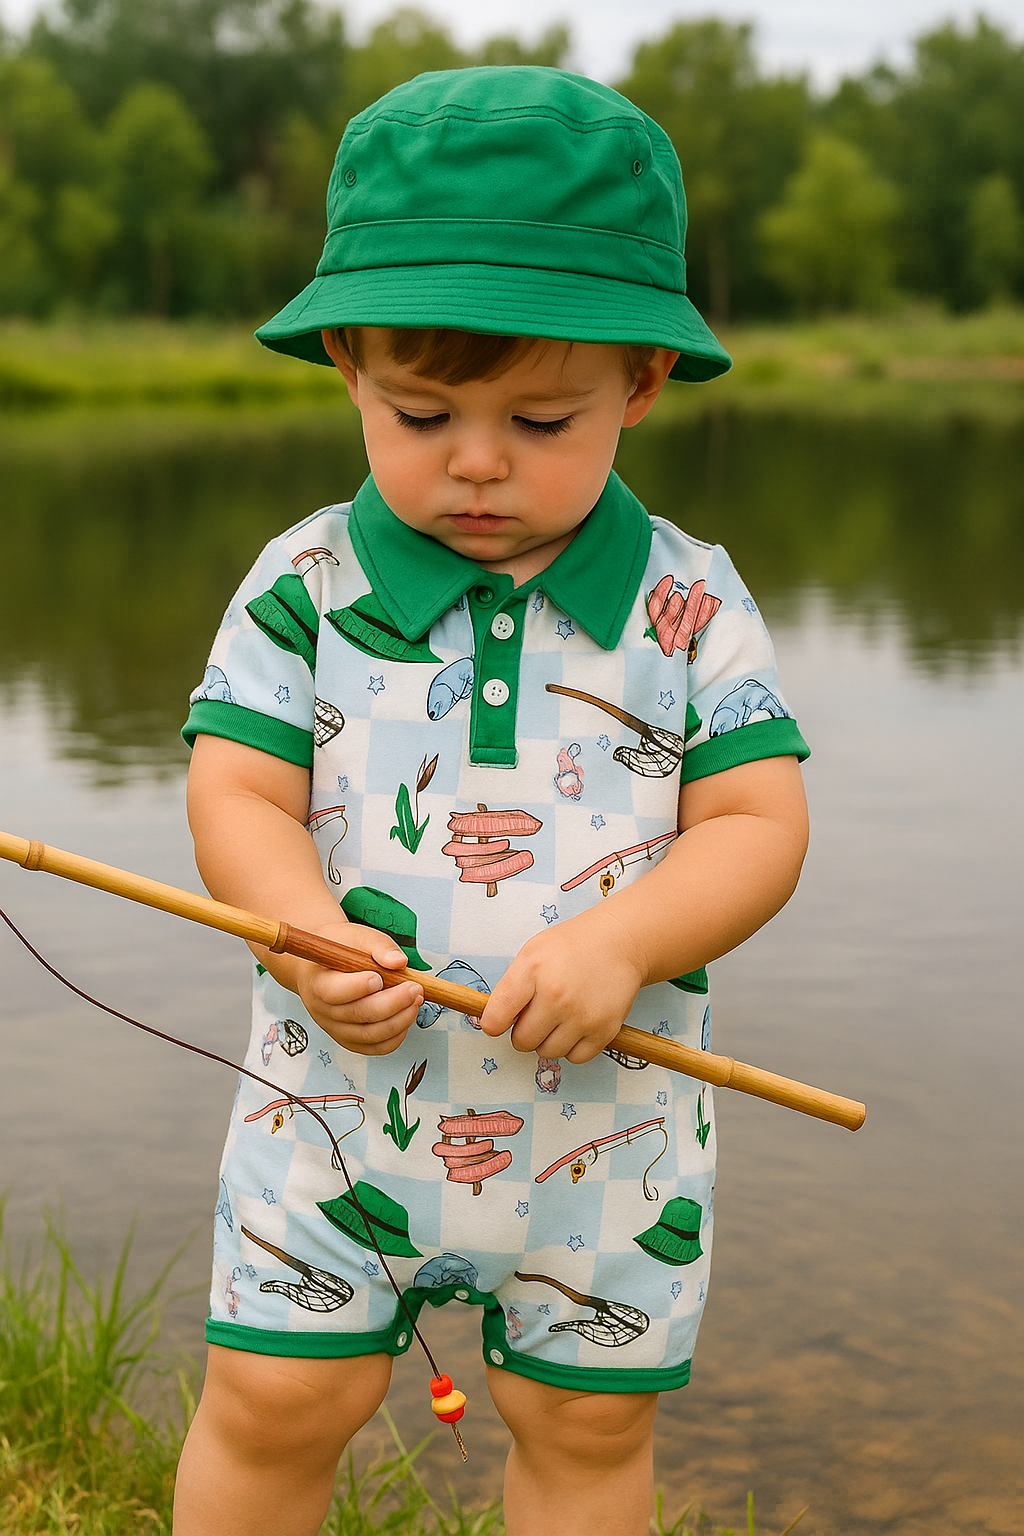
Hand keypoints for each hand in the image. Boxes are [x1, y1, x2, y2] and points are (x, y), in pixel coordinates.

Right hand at [295, 923, 423, 1055]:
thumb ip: (379, 946)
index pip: (334, 992)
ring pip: (369, 1035)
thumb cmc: (340, 949)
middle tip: (415, 989)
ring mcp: (335, 1029)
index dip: (358, 987)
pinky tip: (406, 1016)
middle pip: (358, 1015)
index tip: (379, 977)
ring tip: (416, 1001)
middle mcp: (322, 1010)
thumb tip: (399, 961)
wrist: (324, 966)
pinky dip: (395, 1036)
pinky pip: (375, 1047)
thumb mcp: (356, 936)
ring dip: (399, 1020)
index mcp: (318, 982)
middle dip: (392, 1003)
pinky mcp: (349, 1039)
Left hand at [478, 908, 645, 1062]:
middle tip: (536, 1014)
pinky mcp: (604, 1030)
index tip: (501, 1021)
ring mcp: (582, 1016)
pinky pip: (575, 1058)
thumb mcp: (531, 953)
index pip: (495, 1019)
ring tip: (559, 1017)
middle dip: (524, 1031)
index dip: (494, 1023)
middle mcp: (556, 996)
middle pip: (522, 1041)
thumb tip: (495, 1024)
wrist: (619, 942)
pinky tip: (576, 1025)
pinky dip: (573, 1046)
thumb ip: (510, 988)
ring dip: (548, 1040)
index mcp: (531, 972)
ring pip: (547, 1052)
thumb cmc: (570, 947)